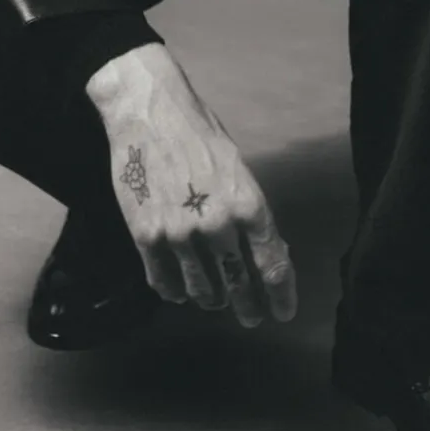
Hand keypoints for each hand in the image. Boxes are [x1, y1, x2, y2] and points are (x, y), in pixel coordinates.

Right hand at [86, 44, 297, 329]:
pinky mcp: (147, 236)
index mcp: (249, 204)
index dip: (281, 294)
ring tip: (214, 301)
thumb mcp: (237, 168)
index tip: (283, 312)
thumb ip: (248, 210)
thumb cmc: (198, 133)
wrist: (149, 113)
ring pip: (202, 288)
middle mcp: (219, 224)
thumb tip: (261, 246)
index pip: (273, 264)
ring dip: (211, 299)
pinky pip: (163, 281)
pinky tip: (179, 292)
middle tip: (250, 317)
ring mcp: (180, 234)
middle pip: (239, 283)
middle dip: (248, 305)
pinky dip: (174, 291)